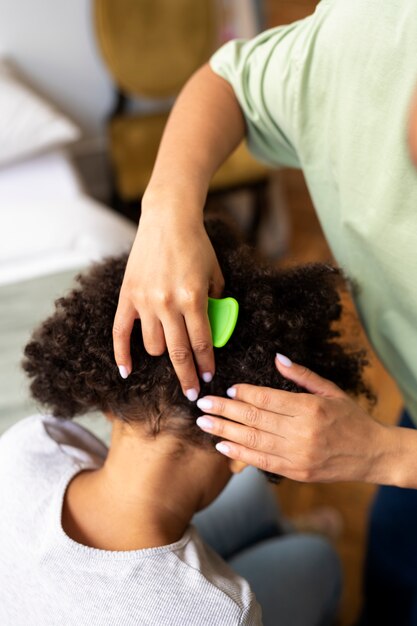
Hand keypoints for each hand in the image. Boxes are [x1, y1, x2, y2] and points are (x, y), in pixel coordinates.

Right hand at [113, 207, 223, 398]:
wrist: (167, 219)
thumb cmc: (196, 245)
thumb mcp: (215, 274)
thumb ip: (215, 304)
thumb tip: (213, 331)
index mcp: (194, 298)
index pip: (201, 343)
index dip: (206, 365)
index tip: (209, 377)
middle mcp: (168, 304)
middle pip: (178, 353)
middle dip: (188, 376)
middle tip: (194, 393)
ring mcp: (145, 301)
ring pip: (152, 346)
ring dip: (164, 354)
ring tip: (170, 352)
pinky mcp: (127, 296)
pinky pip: (121, 333)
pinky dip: (122, 355)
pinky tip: (127, 371)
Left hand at [196, 354, 391, 483]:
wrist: (372, 454)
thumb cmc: (351, 418)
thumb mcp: (331, 390)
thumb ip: (302, 375)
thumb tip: (277, 358)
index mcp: (310, 408)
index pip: (268, 399)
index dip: (244, 393)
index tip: (227, 388)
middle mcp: (302, 432)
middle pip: (254, 419)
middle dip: (224, 410)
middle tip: (202, 404)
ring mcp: (298, 454)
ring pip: (253, 441)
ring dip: (224, 431)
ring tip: (203, 422)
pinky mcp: (296, 472)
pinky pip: (262, 462)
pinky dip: (239, 454)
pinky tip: (222, 445)